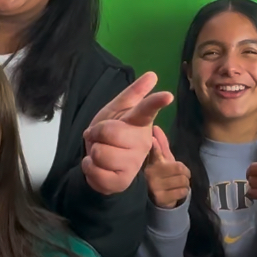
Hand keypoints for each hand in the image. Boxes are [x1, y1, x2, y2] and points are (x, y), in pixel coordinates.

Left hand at [81, 72, 173, 195]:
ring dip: (93, 152)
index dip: (156, 102)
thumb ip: (133, 93)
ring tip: (101, 152)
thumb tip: (153, 74)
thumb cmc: (112, 131)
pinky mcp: (121, 181)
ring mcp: (133, 164)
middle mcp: (141, 143)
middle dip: (96, 134)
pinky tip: (98, 167)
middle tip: (100, 137)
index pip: (148, 110)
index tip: (167, 96)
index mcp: (140, 123)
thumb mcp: (118, 110)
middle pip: (109, 132)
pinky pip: (94, 170)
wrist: (102, 162)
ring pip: (100, 152)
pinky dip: (88, 167)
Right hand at [145, 126, 190, 207]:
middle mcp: (150, 173)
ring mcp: (154, 186)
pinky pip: (182, 191)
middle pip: (179, 168)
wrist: (158, 200)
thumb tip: (156, 127)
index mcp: (151, 162)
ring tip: (178, 184)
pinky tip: (176, 192)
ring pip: (183, 180)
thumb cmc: (162, 176)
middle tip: (180, 175)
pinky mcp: (160, 198)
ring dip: (185, 183)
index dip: (154, 146)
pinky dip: (184, 192)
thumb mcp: (163, 160)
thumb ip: (162, 145)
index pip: (154, 151)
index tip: (152, 140)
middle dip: (185, 173)